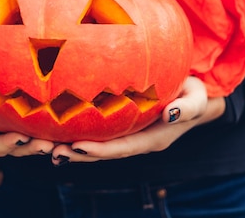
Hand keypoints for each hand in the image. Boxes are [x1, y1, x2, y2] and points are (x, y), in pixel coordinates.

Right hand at [0, 90, 54, 156]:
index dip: (6, 144)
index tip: (19, 137)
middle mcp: (2, 137)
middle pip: (19, 148)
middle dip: (32, 148)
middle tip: (46, 145)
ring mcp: (19, 131)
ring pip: (35, 141)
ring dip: (47, 142)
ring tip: (60, 141)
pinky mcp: (33, 123)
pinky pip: (45, 128)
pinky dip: (57, 129)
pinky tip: (72, 125)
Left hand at [51, 76, 224, 165]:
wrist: (193, 93)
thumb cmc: (194, 92)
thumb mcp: (197, 98)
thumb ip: (188, 107)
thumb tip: (170, 114)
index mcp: (152, 139)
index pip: (122, 148)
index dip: (99, 150)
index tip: (76, 147)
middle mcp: (136, 140)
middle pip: (104, 151)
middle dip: (78, 153)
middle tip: (52, 151)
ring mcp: (128, 134)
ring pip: (98, 143)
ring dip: (73, 146)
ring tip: (47, 145)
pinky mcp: (121, 124)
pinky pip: (98, 130)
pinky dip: (79, 131)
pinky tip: (57, 127)